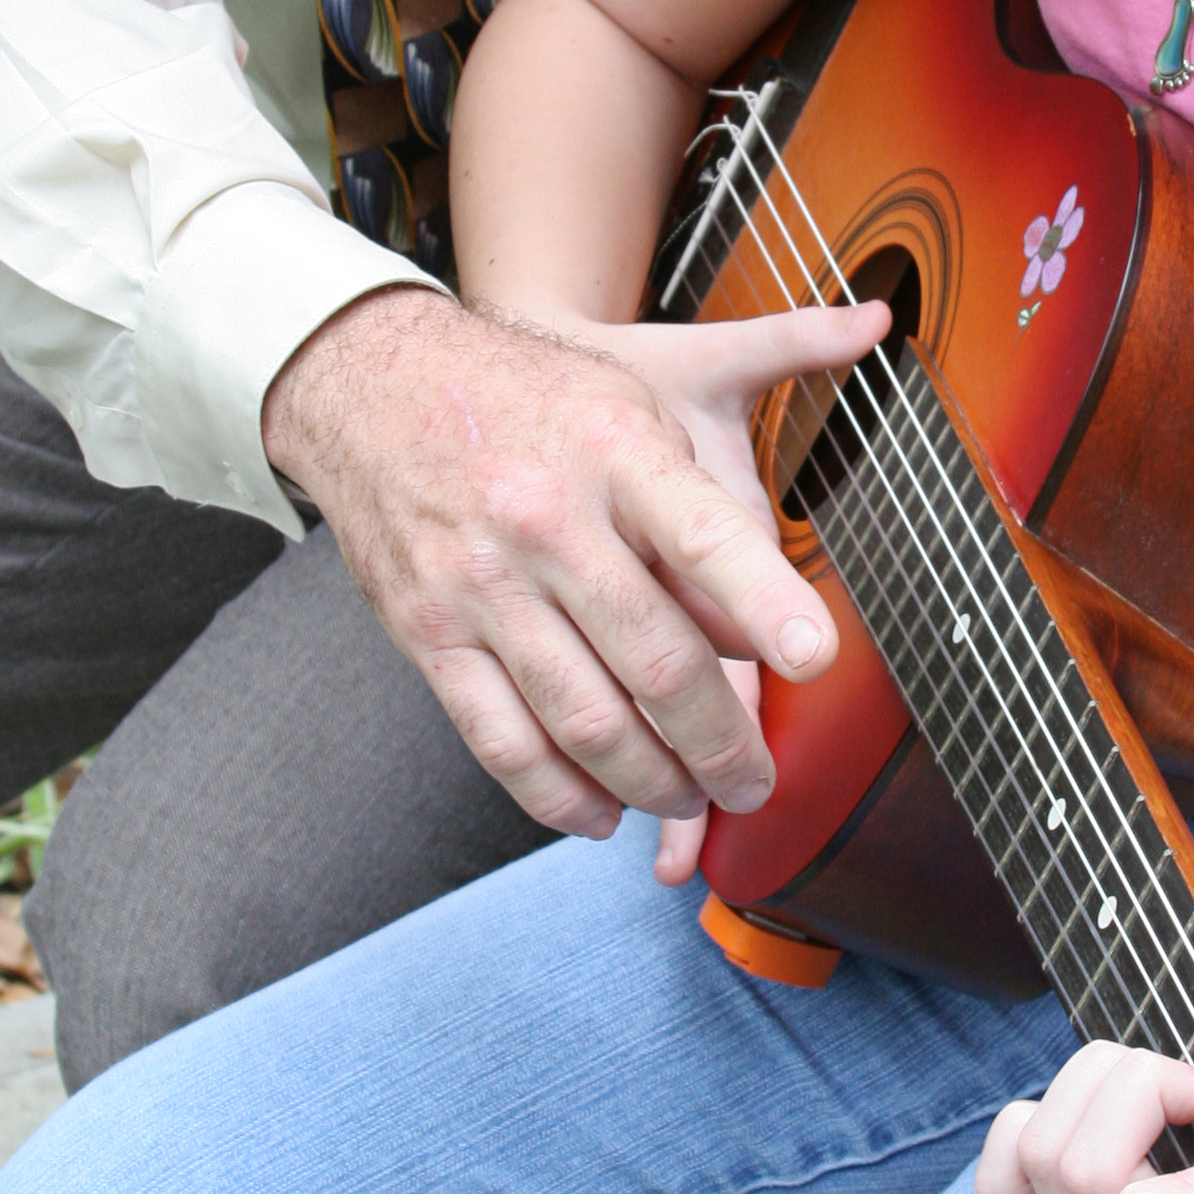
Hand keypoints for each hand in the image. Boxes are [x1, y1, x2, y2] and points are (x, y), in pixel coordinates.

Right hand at [260, 286, 888, 842]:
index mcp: (616, 450)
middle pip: (655, 659)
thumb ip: (704, 508)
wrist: (377, 382)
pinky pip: (503, 742)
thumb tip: (754, 626)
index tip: (816, 658)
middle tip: (755, 781)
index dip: (768, 602)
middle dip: (721, 742)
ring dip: (653, 782)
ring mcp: (481, 583)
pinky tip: (599, 811)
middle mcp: (547, 520)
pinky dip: (560, 796)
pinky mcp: (427, 633)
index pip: (707, 536)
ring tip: (690, 798)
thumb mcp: (635, 405)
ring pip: (586, 721)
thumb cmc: (531, 399)